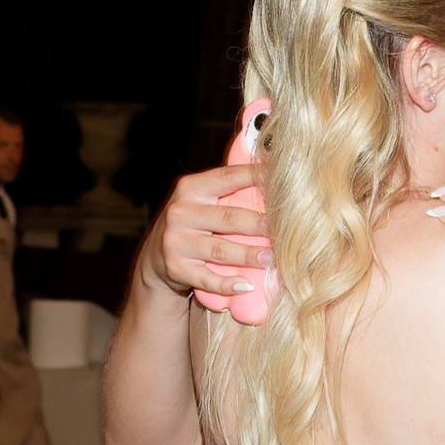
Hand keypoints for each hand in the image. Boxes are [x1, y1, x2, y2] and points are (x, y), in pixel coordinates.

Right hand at [146, 158, 276, 302]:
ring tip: (273, 259)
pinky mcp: (176, 268)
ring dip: (250, 255)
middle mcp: (181, 212)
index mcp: (192, 188)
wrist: (156, 256)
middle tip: (287, 231)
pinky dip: (228, 284)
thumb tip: (267, 160)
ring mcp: (176, 241)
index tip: (285, 179)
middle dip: (261, 225)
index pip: (229, 178)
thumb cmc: (193, 221)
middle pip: (230, 218)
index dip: (257, 177)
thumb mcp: (201, 198)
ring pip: (222, 250)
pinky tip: (247, 285)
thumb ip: (228, 184)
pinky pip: (207, 278)